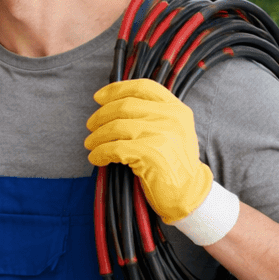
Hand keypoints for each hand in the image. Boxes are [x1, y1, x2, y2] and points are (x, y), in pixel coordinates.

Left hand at [85, 79, 212, 222]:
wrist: (188, 192)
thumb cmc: (173, 163)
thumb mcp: (171, 131)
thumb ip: (151, 114)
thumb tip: (112, 104)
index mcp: (176, 108)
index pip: (142, 87)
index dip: (116, 89)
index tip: (98, 97)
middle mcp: (171, 117)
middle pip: (124, 106)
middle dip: (101, 115)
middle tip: (90, 126)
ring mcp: (162, 134)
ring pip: (116, 126)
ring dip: (97, 136)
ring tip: (90, 144)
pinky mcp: (151, 153)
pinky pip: (114, 148)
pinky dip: (100, 153)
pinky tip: (96, 158)